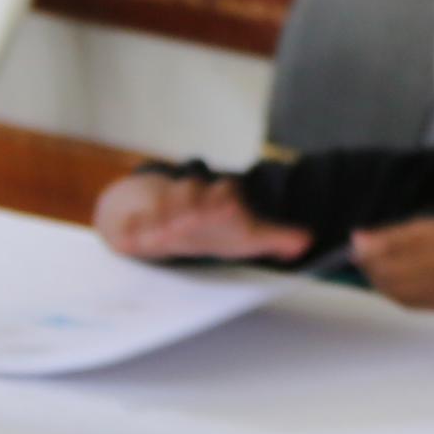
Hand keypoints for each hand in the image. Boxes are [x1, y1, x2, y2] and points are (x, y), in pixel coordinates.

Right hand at [93, 170, 309, 264]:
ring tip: (161, 235)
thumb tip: (307, 241)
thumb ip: (274, 237)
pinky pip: (128, 224)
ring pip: (158, 209)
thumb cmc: (206, 225)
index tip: (229, 205)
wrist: (153, 207)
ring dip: (159, 220)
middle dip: (191, 207)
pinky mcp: (134, 221)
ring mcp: (159, 208)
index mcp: (215, 199)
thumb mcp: (241, 234)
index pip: (223, 193)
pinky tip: (127, 240)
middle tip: (195, 218)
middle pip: (189, 197)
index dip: (226, 199)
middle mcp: (187, 199)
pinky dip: (127, 230)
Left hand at [349, 217, 433, 313]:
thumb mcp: (432, 225)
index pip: (388, 246)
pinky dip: (390, 293)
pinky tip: (391, 283)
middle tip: (361, 258)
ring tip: (375, 270)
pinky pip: (404, 302)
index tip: (355, 244)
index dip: (365, 248)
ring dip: (376, 280)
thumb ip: (394, 232)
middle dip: (368, 265)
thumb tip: (355, 238)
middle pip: (387, 270)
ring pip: (392, 289)